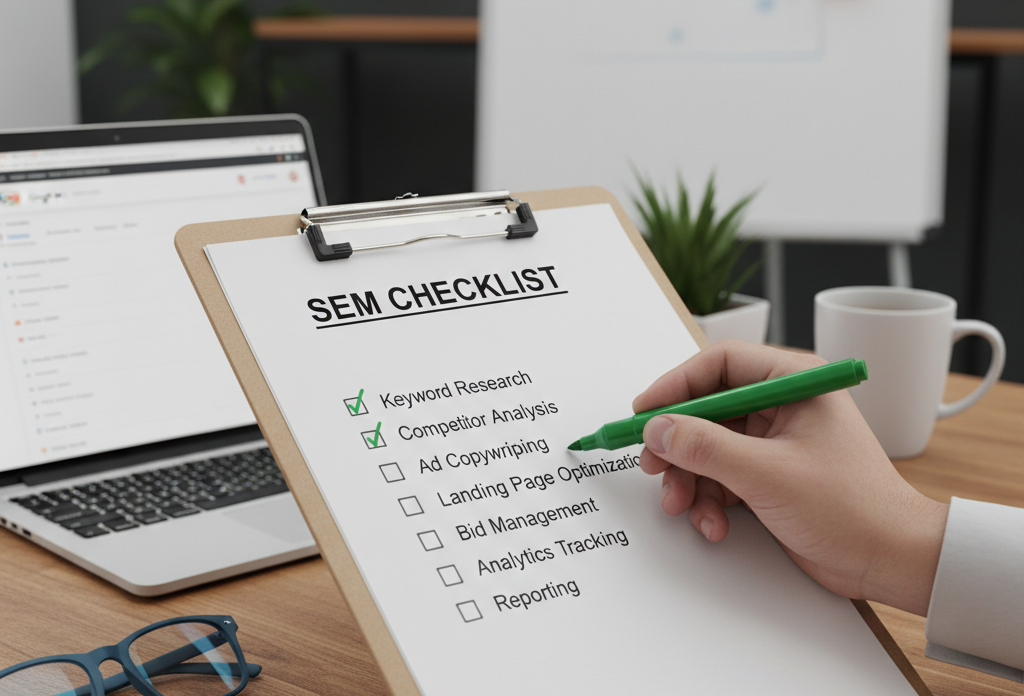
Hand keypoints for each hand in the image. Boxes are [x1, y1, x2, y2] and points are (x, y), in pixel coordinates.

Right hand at [633, 340, 947, 615]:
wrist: (889, 559)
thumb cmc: (852, 507)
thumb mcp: (767, 473)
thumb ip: (705, 447)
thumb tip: (657, 428)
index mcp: (793, 382)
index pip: (719, 363)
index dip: (675, 385)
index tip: (644, 411)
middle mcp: (782, 404)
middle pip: (707, 408)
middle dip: (678, 443)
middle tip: (654, 465)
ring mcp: (775, 441)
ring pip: (708, 446)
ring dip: (690, 479)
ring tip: (683, 506)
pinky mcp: (769, 474)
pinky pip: (721, 476)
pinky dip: (709, 499)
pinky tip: (714, 523)